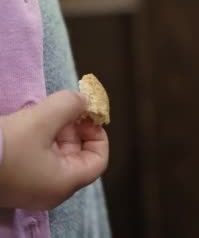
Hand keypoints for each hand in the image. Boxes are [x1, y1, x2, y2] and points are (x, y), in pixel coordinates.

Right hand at [0, 90, 108, 209]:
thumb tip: (83, 100)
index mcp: (64, 183)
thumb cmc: (3, 146)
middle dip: (74, 129)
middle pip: (77, 157)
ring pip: (55, 157)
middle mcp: (51, 191)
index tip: (86, 114)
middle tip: (65, 108)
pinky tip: (28, 122)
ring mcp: (30, 188)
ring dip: (55, 132)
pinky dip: (39, 140)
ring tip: (43, 112)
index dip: (98, 134)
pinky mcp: (13, 181)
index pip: (98, 160)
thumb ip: (69, 106)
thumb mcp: (41, 119)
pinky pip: (36, 160)